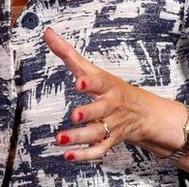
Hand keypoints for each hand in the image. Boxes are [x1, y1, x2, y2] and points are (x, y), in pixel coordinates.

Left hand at [44, 28, 159, 161]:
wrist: (142, 112)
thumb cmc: (109, 87)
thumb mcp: (92, 69)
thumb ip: (67, 52)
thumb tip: (47, 32)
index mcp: (107, 85)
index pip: (100, 82)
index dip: (90, 82)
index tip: (79, 82)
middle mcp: (111, 106)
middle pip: (101, 110)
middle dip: (89, 113)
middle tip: (74, 116)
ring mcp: (111, 125)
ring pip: (98, 133)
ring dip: (80, 137)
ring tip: (60, 139)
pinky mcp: (109, 141)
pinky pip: (99, 151)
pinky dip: (85, 155)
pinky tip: (68, 155)